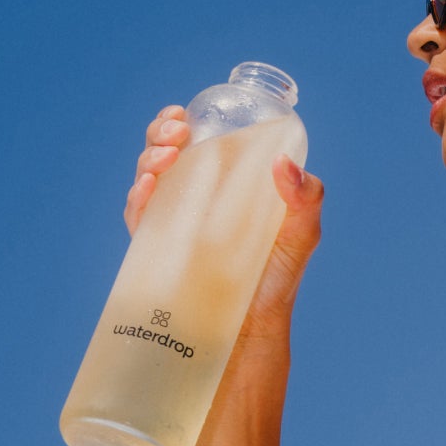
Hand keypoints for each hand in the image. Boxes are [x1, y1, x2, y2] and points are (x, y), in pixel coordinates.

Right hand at [123, 107, 323, 339]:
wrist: (253, 331)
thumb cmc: (278, 280)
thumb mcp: (301, 235)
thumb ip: (307, 199)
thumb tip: (283, 163)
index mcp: (223, 184)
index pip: (196, 140)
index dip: (180, 121)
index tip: (184, 114)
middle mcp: (194, 199)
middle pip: (165, 152)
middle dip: (161, 134)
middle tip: (178, 133)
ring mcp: (173, 224)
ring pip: (148, 178)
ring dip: (149, 159)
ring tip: (166, 159)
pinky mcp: (158, 252)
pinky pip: (139, 218)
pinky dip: (138, 199)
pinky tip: (148, 189)